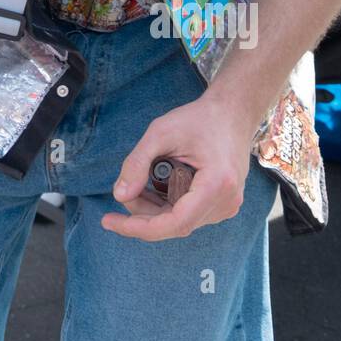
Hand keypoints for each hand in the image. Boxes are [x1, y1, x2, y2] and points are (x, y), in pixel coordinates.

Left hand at [101, 91, 255, 240]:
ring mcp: (227, 206)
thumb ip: (137, 163)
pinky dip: (167, 205)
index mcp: (216, 185)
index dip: (139, 227)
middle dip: (142, 212)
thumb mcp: (160, 133)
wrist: (231, 113)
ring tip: (138, 183)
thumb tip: (118, 195)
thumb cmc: (198, 119)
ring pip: (180, 221)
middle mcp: (226, 202)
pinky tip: (154, 187)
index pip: (175, 224)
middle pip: (175, 223)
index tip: (109, 221)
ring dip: (153, 209)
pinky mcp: (223, 204)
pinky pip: (189, 214)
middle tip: (122, 189)